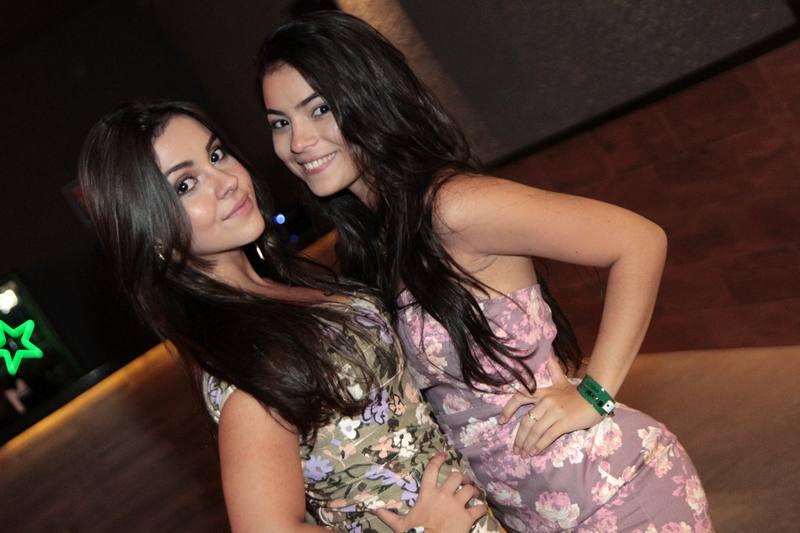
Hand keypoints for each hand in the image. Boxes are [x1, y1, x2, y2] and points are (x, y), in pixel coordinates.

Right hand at [371, 453, 487, 532]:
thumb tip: (372, 509)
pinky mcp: (467, 517)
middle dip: (461, 478)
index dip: (438, 460)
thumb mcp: (400, 525)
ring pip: (470, 489)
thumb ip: (388, 516)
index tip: (443, 454)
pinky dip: (482, 507)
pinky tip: (482, 508)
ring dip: (473, 490)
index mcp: (427, 494)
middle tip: (463, 481)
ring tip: (473, 492)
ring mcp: (457, 505)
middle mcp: (444, 495)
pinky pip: (479, 508)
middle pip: (456, 477)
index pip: (432, 471)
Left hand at [499, 358, 601, 454]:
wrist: (597, 397)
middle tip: (515, 448)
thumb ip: (553, 369)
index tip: (501, 421)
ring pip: (535, 431)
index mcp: (543, 392)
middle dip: (519, 437)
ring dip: (527, 445)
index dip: (508, 409)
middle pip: (525, 421)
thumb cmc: (578, 392)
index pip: (520, 397)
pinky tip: (534, 453)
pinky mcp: (563, 423)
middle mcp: (545, 402)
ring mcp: (554, 413)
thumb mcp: (562, 380)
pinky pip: (547, 436)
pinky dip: (539, 446)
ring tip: (523, 454)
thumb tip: (548, 353)